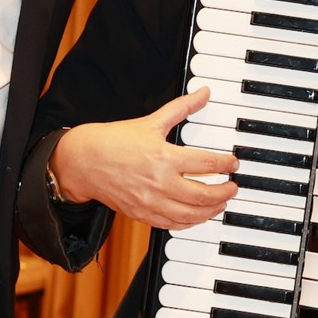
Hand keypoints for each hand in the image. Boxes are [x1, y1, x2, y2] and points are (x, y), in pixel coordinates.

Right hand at [48, 88, 238, 229]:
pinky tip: (197, 216)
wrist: (84, 161)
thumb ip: (182, 107)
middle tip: (233, 187)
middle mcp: (160, 183)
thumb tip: (204, 93)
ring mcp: (150, 202)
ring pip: (191, 215)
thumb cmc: (115, 140)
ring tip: (220, 203)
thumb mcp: (151, 121)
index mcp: (165, 157)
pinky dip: (189, 223)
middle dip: (225, 192)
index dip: (226, 164)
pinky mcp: (142, 214)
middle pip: (204, 194)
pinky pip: (173, 225)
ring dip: (211, 211)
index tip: (233, 163)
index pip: (208, 164)